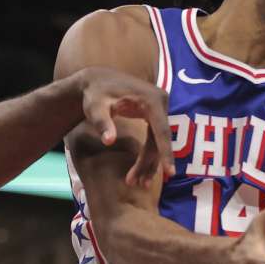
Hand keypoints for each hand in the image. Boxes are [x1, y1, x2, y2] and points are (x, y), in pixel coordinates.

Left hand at [77, 67, 175, 186]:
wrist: (97, 80)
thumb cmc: (95, 94)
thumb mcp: (95, 109)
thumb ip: (103, 124)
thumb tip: (108, 142)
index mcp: (151, 100)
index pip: (162, 131)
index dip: (165, 153)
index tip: (170, 172)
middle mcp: (161, 101)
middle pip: (160, 139)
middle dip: (149, 163)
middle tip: (136, 183)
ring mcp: (160, 107)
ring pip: (159, 141)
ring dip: (149, 162)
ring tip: (137, 182)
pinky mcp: (156, 113)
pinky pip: (156, 137)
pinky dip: (148, 153)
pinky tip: (141, 170)